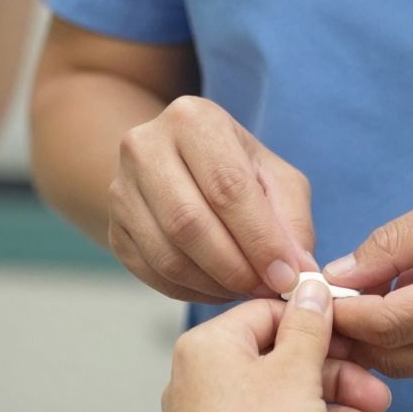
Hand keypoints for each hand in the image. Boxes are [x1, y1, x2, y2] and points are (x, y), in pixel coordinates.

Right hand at [108, 96, 316, 303]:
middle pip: (189, 223)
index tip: (287, 277)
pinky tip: (219, 288)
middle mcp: (145, 147)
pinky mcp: (114, 229)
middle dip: (236, 268)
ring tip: (247, 290)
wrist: (178, 165)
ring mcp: (120, 189)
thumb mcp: (276, 179)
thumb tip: (298, 273)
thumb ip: (292, 221)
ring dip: (215, 285)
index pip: (227, 187)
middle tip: (267, 290)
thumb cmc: (237, 169)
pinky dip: (192, 292)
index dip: (260, 239)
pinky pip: (153, 274)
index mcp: (193, 120)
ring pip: (168, 255)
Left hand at [162, 280, 392, 411]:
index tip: (357, 336)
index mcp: (212, 348)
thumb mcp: (295, 373)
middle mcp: (210, 383)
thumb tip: (312, 286)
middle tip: (379, 398)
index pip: (271, 314)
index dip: (320, 324)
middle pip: (289, 367)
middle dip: (343, 386)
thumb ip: (310, 327)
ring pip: (292, 411)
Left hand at [325, 174, 412, 382]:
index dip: (341, 312)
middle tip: (336, 294)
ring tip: (386, 288)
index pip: (386, 324)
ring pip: (412, 369)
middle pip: (392, 357)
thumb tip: (336, 277)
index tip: (314, 291)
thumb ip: (393, 244)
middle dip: (355, 332)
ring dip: (385, 338)